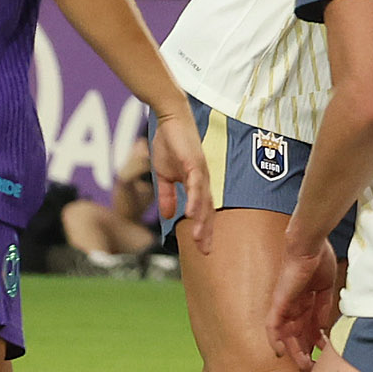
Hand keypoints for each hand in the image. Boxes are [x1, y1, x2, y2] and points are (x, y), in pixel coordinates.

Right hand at [154, 106, 212, 250]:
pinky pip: (196, 184)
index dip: (203, 229)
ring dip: (202, 220)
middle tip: (206, 252)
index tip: (202, 248)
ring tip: (199, 239)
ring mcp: (200, 171)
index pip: (203, 211)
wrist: (170, 119)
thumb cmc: (170, 144)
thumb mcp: (165, 175)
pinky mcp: (194, 162)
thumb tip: (169, 215)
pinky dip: (195, 198)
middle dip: (206, 231)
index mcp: (197, 184)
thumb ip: (168, 194)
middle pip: (208, 210)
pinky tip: (193, 212)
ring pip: (204, 200)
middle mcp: (203, 180)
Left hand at [263, 232, 342, 371]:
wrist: (309, 245)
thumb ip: (323, 309)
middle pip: (297, 334)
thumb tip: (324, 328)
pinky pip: (273, 326)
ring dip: (294, 350)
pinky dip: (275, 340)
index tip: (323, 353)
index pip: (309, 326)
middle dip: (305, 351)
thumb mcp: (326, 289)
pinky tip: (281, 353)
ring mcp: (285, 305)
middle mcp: (293, 305)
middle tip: (312, 367)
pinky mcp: (278, 303)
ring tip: (304, 365)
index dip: (315, 341)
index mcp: (306, 301)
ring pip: (286, 334)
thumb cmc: (319, 259)